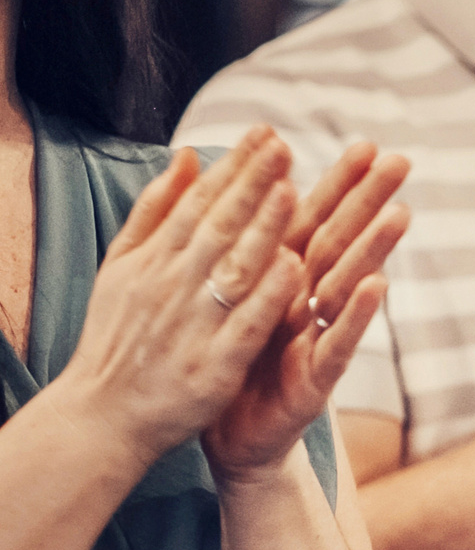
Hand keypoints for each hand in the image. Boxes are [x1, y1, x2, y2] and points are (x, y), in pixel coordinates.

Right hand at [55, 127, 308, 468]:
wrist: (104, 414)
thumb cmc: (121, 337)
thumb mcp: (124, 267)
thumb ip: (156, 212)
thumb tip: (186, 157)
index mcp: (155, 260)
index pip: (200, 205)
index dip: (233, 169)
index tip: (265, 135)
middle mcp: (172, 285)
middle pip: (218, 227)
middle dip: (251, 185)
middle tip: (284, 147)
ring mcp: (193, 325)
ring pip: (232, 269)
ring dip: (262, 230)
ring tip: (293, 192)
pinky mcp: (212, 366)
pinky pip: (244, 325)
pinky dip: (267, 296)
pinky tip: (294, 268)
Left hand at [202, 141, 409, 479]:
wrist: (226, 438)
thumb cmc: (232, 367)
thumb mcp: (231, 300)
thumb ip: (245, 251)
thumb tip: (253, 197)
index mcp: (280, 282)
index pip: (314, 222)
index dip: (339, 184)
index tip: (366, 144)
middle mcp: (305, 306)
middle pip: (340, 242)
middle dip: (369, 202)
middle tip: (401, 162)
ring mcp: (314, 342)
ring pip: (345, 287)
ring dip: (374, 249)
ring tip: (401, 212)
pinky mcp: (314, 382)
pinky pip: (335, 344)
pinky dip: (353, 316)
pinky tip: (376, 288)